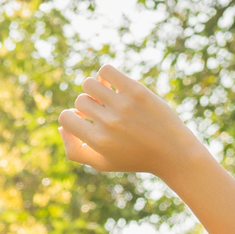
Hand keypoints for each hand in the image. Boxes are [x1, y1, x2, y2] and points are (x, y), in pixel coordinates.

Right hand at [58, 64, 202, 175]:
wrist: (172, 152)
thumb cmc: (134, 159)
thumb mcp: (102, 163)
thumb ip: (74, 150)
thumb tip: (62, 126)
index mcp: (98, 142)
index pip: (65, 118)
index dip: (71, 118)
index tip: (85, 121)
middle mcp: (108, 123)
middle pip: (80, 101)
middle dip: (88, 106)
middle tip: (104, 113)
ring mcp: (122, 105)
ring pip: (90, 83)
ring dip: (94, 89)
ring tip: (107, 97)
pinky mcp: (136, 91)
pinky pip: (107, 70)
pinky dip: (105, 75)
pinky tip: (114, 85)